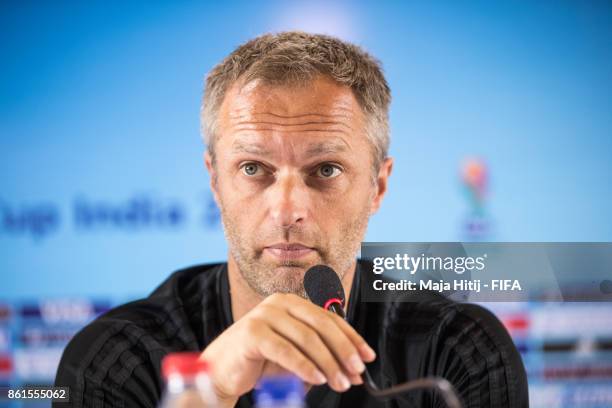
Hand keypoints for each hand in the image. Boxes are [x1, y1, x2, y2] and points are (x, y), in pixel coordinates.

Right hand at [200, 293, 375, 406]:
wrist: (223, 371)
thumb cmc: (261, 362)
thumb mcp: (298, 357)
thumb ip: (323, 358)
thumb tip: (354, 371)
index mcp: (292, 302)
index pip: (329, 317)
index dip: (351, 337)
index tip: (367, 357)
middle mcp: (279, 302)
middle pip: (321, 325)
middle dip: (343, 350)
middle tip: (356, 371)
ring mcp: (264, 314)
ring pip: (306, 338)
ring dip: (327, 363)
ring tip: (339, 382)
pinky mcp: (252, 332)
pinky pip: (285, 350)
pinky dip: (304, 366)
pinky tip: (317, 379)